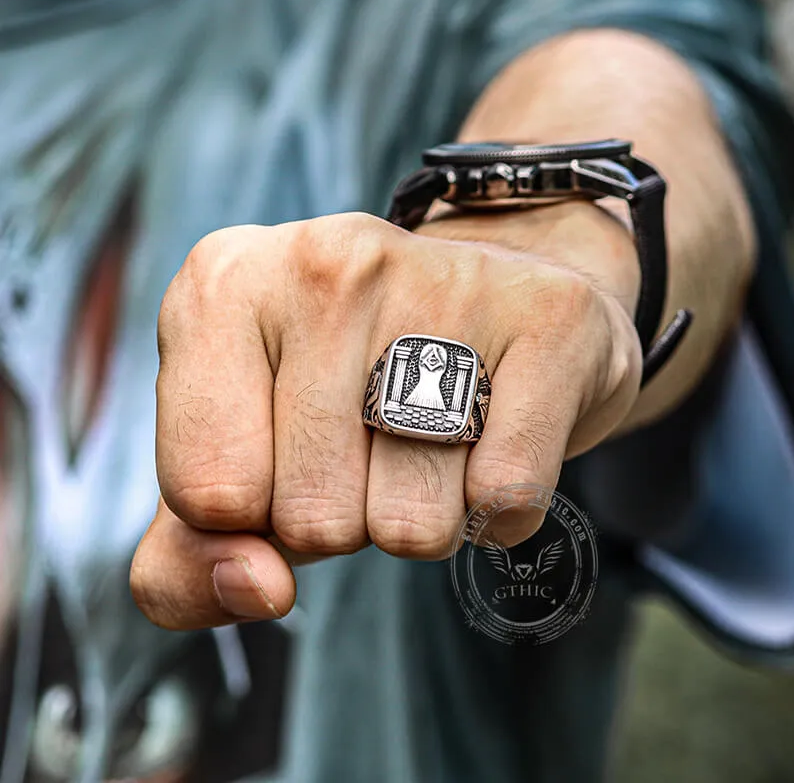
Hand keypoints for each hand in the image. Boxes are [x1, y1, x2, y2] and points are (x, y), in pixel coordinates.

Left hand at [131, 207, 640, 628]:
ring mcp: (444, 279)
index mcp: (222, 286)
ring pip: (411, 522)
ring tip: (432, 437)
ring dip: (421, 516)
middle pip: (312, 518)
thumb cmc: (346, 395)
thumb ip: (187, 557)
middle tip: (372, 444)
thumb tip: (255, 587)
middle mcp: (329, 265)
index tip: (287, 458)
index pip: (208, 492)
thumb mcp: (236, 460)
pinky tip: (491, 439)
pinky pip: (504, 498)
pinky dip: (495, 509)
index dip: (252, 517)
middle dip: (343, 518)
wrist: (485, 312)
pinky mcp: (548, 315)